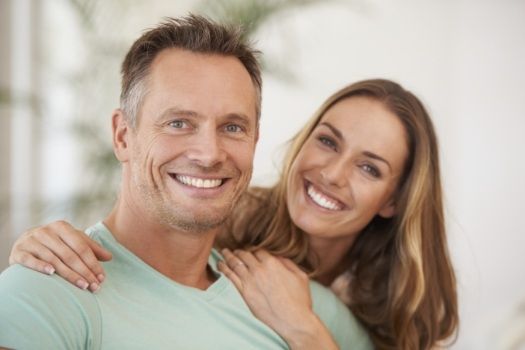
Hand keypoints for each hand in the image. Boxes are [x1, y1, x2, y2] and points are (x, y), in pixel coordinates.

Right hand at [9, 220, 111, 291]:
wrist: (24, 243)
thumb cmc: (54, 244)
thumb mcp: (72, 241)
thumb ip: (91, 248)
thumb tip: (110, 257)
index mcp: (62, 227)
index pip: (81, 247)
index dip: (93, 263)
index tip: (102, 278)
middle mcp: (46, 232)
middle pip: (69, 255)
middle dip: (84, 272)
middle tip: (94, 286)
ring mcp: (31, 241)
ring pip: (53, 259)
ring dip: (69, 274)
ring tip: (82, 286)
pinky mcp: (19, 252)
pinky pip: (30, 260)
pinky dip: (41, 266)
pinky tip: (51, 274)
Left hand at [218, 248, 338, 349]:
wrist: (292, 320)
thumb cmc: (299, 300)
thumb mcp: (300, 276)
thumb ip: (288, 263)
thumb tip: (278, 257)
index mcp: (273, 263)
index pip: (258, 250)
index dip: (253, 249)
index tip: (249, 249)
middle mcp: (259, 270)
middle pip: (244, 255)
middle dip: (239, 251)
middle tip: (233, 249)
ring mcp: (250, 281)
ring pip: (235, 263)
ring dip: (228, 256)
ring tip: (223, 252)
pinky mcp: (244, 293)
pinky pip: (230, 277)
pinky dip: (224, 269)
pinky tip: (220, 265)